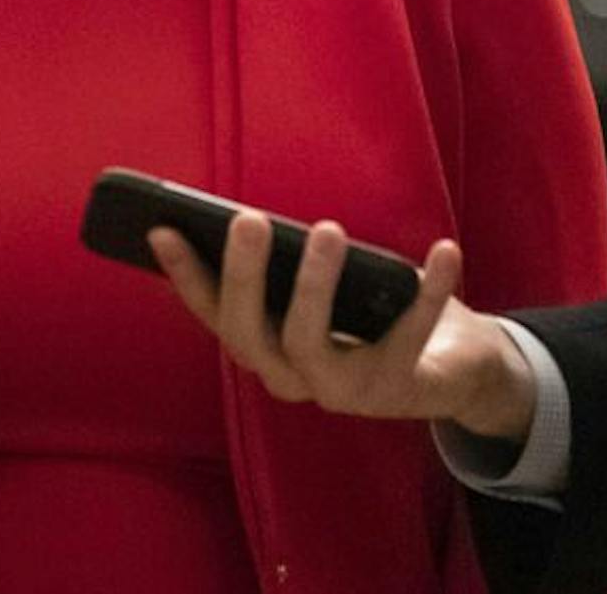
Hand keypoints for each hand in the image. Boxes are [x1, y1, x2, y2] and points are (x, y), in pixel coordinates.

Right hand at [149, 213, 537, 441]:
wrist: (446, 369)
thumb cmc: (370, 311)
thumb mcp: (322, 285)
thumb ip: (286, 262)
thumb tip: (242, 217)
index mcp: (265, 348)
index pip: (213, 312)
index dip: (184, 275)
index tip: (160, 228)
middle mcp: (292, 376)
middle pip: (250, 333)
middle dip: (245, 275)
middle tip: (248, 219)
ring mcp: (342, 390)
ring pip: (311, 343)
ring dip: (316, 285)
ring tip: (326, 229)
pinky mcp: (396, 389)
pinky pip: (410, 335)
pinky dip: (428, 290)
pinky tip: (442, 249)